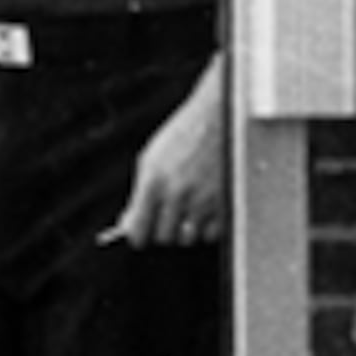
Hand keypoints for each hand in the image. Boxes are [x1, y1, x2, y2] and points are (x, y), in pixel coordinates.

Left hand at [107, 64, 227, 248]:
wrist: (220, 117)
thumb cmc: (184, 134)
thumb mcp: (152, 158)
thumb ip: (139, 194)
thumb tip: (129, 224)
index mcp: (154, 182)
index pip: (139, 230)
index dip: (138, 235)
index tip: (139, 234)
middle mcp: (178, 195)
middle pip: (164, 238)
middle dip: (163, 228)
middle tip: (167, 212)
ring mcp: (203, 203)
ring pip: (188, 238)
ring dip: (186, 227)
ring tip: (189, 203)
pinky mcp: (225, 206)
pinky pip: (211, 234)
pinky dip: (208, 225)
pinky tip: (206, 204)